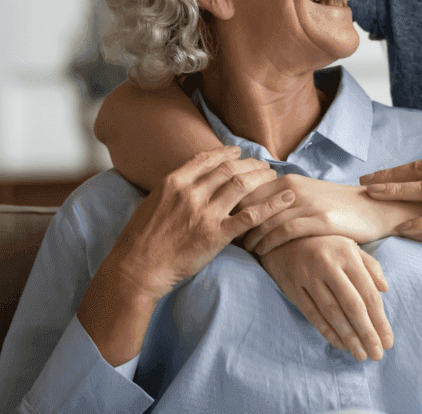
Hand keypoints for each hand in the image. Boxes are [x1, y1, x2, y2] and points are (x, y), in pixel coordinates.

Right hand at [108, 146, 293, 301]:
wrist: (136, 269)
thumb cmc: (140, 240)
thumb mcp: (153, 203)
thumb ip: (175, 189)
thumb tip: (191, 179)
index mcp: (174, 182)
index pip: (207, 159)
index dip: (227, 153)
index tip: (239, 152)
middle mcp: (191, 193)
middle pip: (229, 169)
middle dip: (250, 164)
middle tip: (262, 164)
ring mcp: (205, 214)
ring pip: (242, 185)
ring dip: (261, 177)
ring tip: (272, 175)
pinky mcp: (217, 235)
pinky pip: (251, 216)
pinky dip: (272, 205)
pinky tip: (285, 198)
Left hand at [242, 173, 415, 254]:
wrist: (371, 208)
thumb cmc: (335, 205)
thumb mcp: (306, 196)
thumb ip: (281, 201)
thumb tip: (252, 213)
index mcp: (289, 181)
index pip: (250, 191)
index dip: (234, 208)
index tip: (224, 223)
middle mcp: (296, 189)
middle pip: (254, 205)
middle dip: (238, 222)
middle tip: (227, 239)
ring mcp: (308, 204)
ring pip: (268, 220)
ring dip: (252, 237)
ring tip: (245, 249)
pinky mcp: (321, 220)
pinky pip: (287, 231)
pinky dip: (270, 243)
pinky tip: (263, 253)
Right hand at [259, 236, 392, 361]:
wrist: (286, 237)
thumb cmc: (326, 245)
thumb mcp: (350, 247)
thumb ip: (370, 266)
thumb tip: (385, 289)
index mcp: (347, 254)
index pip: (368, 292)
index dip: (379, 319)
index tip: (388, 341)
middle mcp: (328, 264)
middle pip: (352, 305)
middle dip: (367, 333)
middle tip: (377, 354)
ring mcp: (309, 277)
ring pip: (332, 313)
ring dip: (348, 337)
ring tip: (361, 354)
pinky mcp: (294, 288)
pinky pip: (312, 315)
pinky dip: (327, 332)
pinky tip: (340, 344)